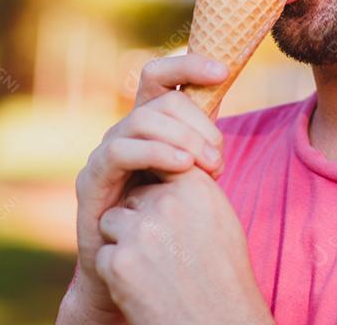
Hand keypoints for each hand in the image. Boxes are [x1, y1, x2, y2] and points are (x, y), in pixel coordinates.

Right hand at [59, 54, 229, 323]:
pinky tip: (182, 167)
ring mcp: (105, 152)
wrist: (138, 271)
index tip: (223, 70)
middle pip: (161, 99)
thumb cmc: (172, 222)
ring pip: (142, 119)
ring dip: (182, 137)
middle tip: (220, 157)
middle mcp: (125, 131)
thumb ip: (208, 146)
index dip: (189, 64)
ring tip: (209, 165)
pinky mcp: (91, 179)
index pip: (162, 76)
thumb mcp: (196, 178)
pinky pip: (121, 150)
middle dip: (197, 122)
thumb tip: (246, 118)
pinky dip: (156, 153)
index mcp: (151, 124)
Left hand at [95, 166, 272, 324]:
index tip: (172, 218)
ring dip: (127, 243)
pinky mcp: (120, 262)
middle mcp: (168, 203)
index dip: (160, 196)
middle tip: (168, 251)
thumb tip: (170, 163)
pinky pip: (106, 254)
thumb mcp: (219, 218)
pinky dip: (119, 273)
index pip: (159, 169)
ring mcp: (141, 232)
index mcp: (196, 188)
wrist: (218, 324)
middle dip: (141, 219)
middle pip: (134, 196)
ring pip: (114, 221)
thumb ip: (191, 188)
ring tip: (157, 269)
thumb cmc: (223, 273)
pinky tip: (145, 288)